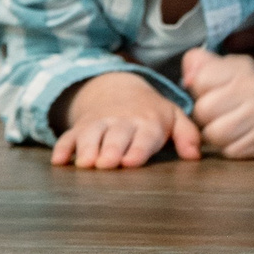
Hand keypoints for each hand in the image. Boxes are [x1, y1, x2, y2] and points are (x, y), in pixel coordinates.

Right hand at [51, 71, 199, 169]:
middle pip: (115, 137)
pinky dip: (62, 148)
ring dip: (87, 148)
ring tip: (85, 163)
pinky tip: (58, 161)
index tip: (131, 161)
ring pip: (90, 135)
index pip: (143, 137)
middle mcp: (121, 123)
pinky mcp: (80, 128)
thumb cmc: (151, 113)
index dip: (137, 149)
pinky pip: (68, 137)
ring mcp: (98, 124)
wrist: (119, 89)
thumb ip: (187, 135)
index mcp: (147, 123)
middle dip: (111, 149)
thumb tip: (194, 156)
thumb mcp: (173, 117)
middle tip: (107, 164)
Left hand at [181, 48, 253, 158]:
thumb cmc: (236, 90)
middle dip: (203, 115)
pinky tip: (236, 138)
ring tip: (222, 126)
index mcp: (240, 69)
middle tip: (214, 113)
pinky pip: (230, 151)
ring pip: (215, 134)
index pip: (200, 80)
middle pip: (203, 110)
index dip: (198, 90)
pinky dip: (228, 148)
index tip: (208, 91)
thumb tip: (188, 79)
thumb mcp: (218, 67)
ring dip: (213, 134)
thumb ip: (196, 63)